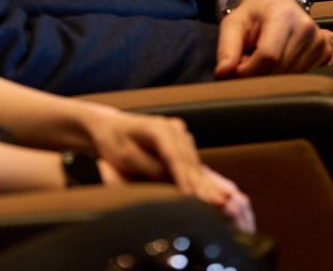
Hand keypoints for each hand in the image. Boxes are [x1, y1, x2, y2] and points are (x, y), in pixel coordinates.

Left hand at [82, 108, 254, 226]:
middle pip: (188, 160)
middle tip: (214, 205)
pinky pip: (194, 164)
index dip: (183, 177)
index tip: (191, 196)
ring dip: (206, 183)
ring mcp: (181, 133)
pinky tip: (216, 194)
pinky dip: (202, 180)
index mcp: (157, 126)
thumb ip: (150, 168)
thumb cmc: (115, 143)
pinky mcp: (184, 143)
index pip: (173, 155)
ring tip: (220, 203)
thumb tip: (172, 181)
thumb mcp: (128, 157)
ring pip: (195, 163)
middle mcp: (173, 127)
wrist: (112, 128)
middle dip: (200, 184)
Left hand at [215, 0, 332, 77]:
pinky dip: (288, 78)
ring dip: (273, 77)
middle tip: (248, 64)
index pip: (268, 56)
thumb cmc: (252, 13)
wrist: (274, 0)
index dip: (249, 70)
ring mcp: (319, 41)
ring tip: (262, 61)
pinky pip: (306, 77)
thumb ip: (227, 47)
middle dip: (259, 75)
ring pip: (293, 77)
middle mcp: (306, 28)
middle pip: (281, 69)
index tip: (236, 71)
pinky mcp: (325, 52)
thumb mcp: (233, 23)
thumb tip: (223, 73)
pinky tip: (279, 66)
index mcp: (283, 15)